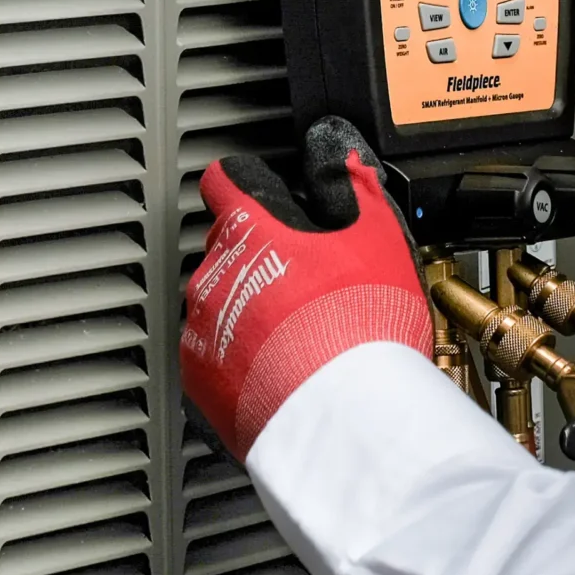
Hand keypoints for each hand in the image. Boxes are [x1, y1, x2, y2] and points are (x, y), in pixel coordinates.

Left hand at [180, 117, 429, 459]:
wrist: (345, 418)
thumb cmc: (361, 324)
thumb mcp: (377, 234)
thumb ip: (353, 185)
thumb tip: (341, 157)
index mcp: (250, 228)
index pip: (225, 181)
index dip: (247, 183)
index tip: (261, 194)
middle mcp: (213, 272)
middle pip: (226, 244)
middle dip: (259, 254)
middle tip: (307, 277)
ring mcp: (200, 327)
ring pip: (218, 300)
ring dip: (248, 306)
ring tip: (300, 330)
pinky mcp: (198, 380)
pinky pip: (214, 353)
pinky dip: (239, 356)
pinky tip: (282, 366)